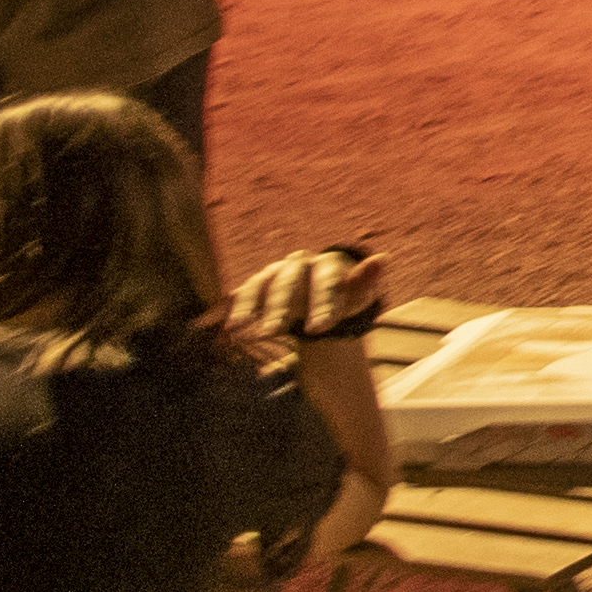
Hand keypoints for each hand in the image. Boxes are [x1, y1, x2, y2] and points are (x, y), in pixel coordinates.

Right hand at [230, 244, 393, 346]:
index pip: (325, 282)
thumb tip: (383, 258)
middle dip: (279, 308)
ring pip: (258, 286)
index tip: (321, 329)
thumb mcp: (358, 296)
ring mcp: (273, 275)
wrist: (322, 296)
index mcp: (326, 265)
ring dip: (247, 307)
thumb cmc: (344, 298)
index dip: (323, 304)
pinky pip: (238, 296)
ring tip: (238, 330)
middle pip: (286, 283)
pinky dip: (224, 309)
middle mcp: (297, 265)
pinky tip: (208, 324)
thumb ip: (366, 282)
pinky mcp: (255, 288)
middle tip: (274, 333)